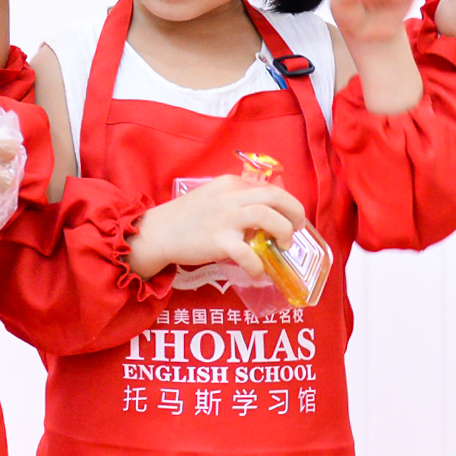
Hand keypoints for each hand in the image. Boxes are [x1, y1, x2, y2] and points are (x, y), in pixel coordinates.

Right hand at [127, 175, 305, 279]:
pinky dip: (259, 264)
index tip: (291, 217)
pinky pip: (248, 253)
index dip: (287, 203)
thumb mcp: (213, 197)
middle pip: (275, 196)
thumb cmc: (186, 217)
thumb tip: (266, 213)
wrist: (158, 232)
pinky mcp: (218, 241)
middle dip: (295, 212)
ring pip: (267, 216)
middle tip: (298, 228)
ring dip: (283, 232)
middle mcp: (230, 197)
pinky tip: (259, 272)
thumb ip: (236, 200)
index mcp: (230, 184)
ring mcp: (224, 218)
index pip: (268, 188)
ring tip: (283, 246)